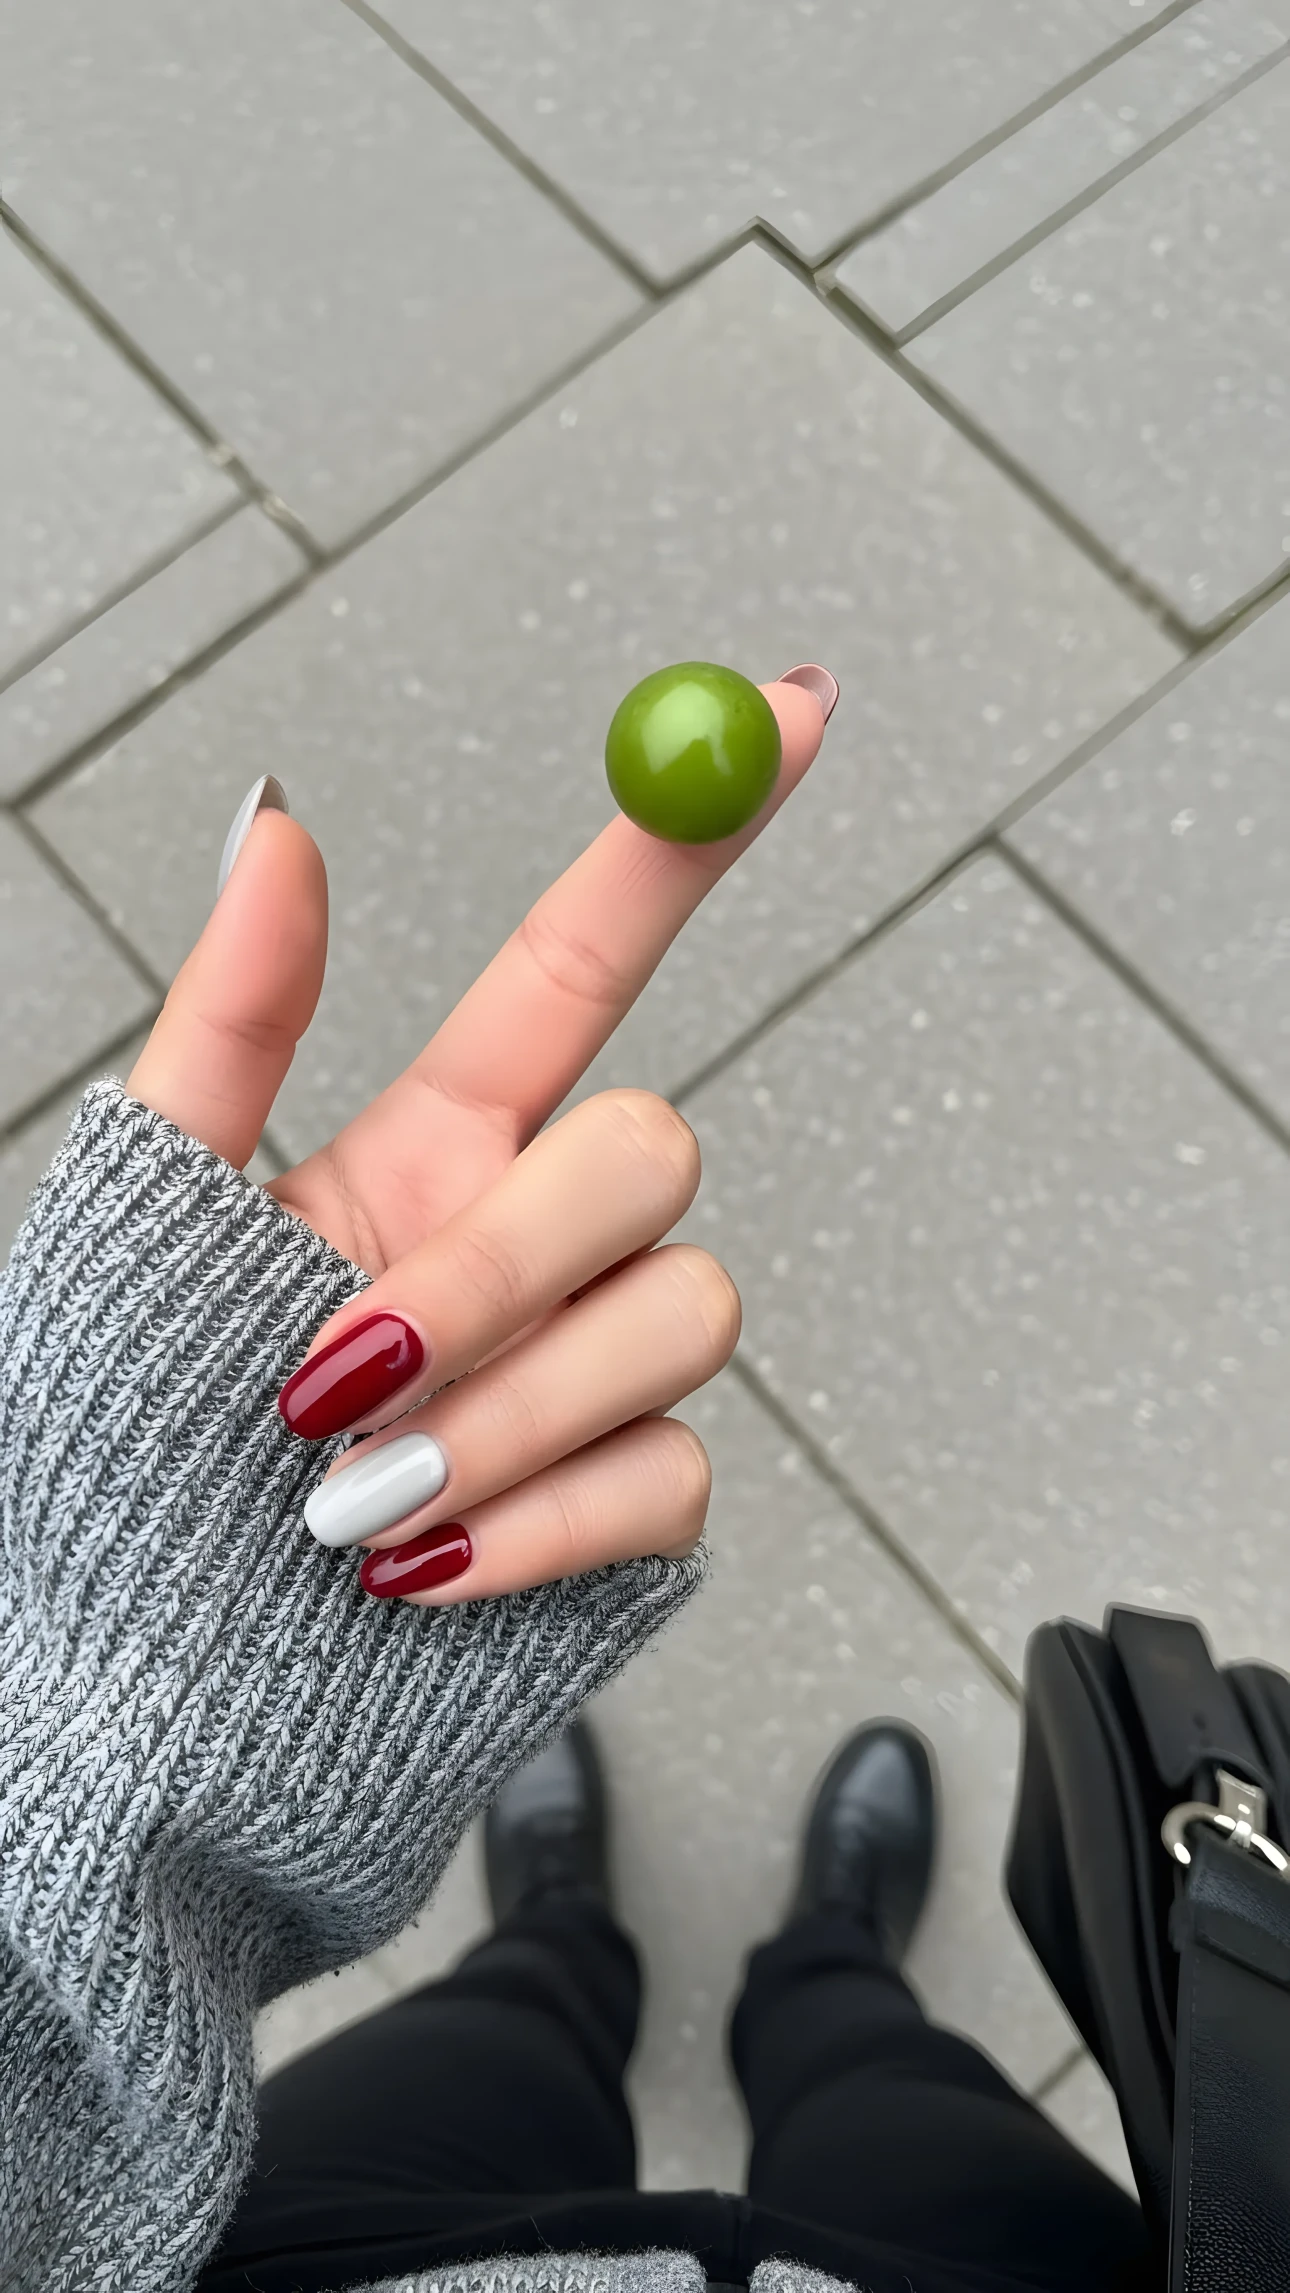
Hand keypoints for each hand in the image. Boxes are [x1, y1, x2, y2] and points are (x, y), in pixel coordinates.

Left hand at [127, 675, 830, 1603]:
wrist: (128, 1683)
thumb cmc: (115, 1442)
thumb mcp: (144, 1214)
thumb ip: (231, 1020)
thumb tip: (277, 819)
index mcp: (434, 1148)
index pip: (586, 961)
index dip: (685, 841)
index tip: (783, 708)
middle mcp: (535, 1246)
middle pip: (650, 1149)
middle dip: (497, 1270)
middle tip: (336, 1377)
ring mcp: (592, 1377)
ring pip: (683, 1312)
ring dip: (506, 1414)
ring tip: (348, 1502)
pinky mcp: (627, 1514)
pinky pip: (673, 1474)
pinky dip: (539, 1527)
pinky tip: (418, 1576)